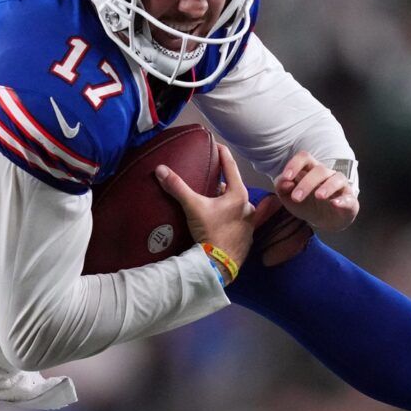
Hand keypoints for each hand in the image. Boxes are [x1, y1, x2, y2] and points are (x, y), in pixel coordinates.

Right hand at [157, 145, 254, 274]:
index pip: (231, 167)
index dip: (223, 154)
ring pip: (237, 207)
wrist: (218, 265)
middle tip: (209, 181)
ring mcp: (249, 224)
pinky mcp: (246, 239)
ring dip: (226, 204)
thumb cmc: (210, 233)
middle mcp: (248, 207)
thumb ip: (177, 187)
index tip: (217, 144)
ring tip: (211, 205)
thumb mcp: (192, 207)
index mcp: (238, 195)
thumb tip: (160, 170)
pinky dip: (229, 220)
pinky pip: (238, 223)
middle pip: (233, 189)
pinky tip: (219, 224)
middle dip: (222, 185)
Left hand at [275, 152, 358, 233]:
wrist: (323, 222)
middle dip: (306, 183)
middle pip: (319, 170)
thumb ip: (282, 188)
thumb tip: (283, 181)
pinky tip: (335, 203)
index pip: (304, 158)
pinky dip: (343, 200)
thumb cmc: (306, 204)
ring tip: (318, 196)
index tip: (286, 177)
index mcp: (310, 170)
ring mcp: (340, 187)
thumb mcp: (288, 198)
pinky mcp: (349, 201)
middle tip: (296, 198)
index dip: (295, 164)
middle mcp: (326, 175)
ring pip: (337, 178)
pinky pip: (349, 198)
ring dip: (327, 187)